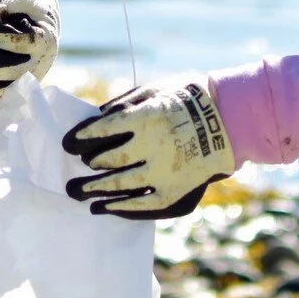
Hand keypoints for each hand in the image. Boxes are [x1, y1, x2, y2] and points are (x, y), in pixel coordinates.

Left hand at [61, 81, 235, 218]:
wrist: (231, 120)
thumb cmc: (186, 98)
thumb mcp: (155, 89)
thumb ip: (124, 104)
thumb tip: (95, 120)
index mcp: (149, 116)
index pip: (104, 129)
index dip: (82, 136)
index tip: (68, 143)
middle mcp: (156, 146)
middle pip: (110, 159)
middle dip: (88, 163)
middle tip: (76, 164)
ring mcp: (166, 173)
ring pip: (121, 185)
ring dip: (95, 189)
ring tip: (77, 191)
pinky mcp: (176, 193)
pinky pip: (143, 205)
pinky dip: (120, 208)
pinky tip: (102, 207)